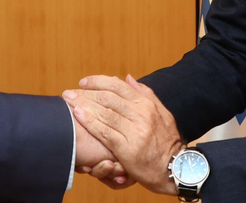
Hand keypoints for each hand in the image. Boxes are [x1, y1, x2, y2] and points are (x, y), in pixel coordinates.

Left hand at [64, 75, 183, 194]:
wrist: (177, 168)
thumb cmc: (167, 142)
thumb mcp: (162, 113)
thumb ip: (145, 94)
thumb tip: (128, 78)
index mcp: (147, 105)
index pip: (118, 86)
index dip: (98, 82)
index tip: (84, 82)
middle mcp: (141, 115)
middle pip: (108, 98)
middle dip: (85, 93)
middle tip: (69, 93)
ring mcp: (134, 131)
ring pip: (104, 113)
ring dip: (83, 105)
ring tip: (68, 102)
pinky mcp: (127, 148)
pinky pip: (104, 132)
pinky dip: (89, 122)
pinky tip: (78, 115)